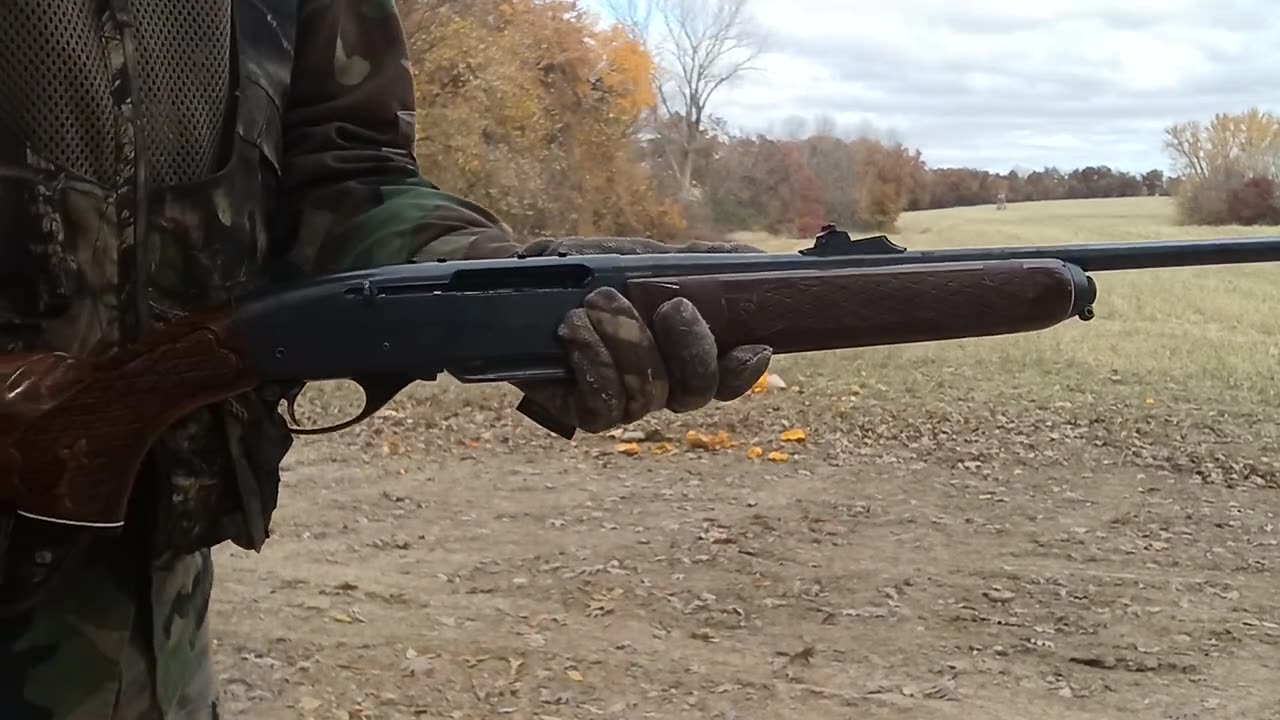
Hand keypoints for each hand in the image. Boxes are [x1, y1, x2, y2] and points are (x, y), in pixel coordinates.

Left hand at [512, 236, 772, 433]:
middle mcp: (658, 385)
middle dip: (690, 349)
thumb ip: (699, 263)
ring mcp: (621, 402)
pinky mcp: (579, 409)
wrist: (524, 280)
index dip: (743, 373)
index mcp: (682, 354)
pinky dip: (595, 365)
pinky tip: (577, 330)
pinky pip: (603, 408)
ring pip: (648, 396)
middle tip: (671, 306)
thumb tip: (756, 262)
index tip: (753, 347)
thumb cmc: (590, 271)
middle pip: (695, 392)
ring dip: (628, 343)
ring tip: (599, 302)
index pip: (726, 380)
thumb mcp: (646, 257)